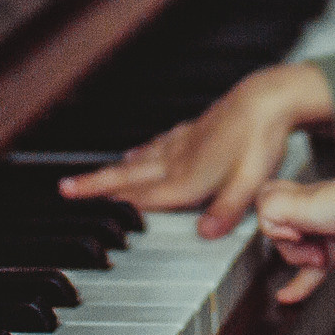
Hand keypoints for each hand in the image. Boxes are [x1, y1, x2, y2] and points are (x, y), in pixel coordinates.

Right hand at [58, 60, 333, 238]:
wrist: (269, 98)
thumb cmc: (260, 140)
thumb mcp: (250, 183)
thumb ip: (226, 211)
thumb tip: (204, 236)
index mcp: (187, 177)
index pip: (142, 196)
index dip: (112, 203)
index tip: (78, 204)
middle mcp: (179, 159)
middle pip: (130, 176)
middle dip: (96, 183)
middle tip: (65, 187)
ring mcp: (185, 142)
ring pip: (142, 159)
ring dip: (117, 169)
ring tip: (98, 176)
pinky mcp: (195, 130)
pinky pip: (160, 143)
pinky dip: (144, 150)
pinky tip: (143, 150)